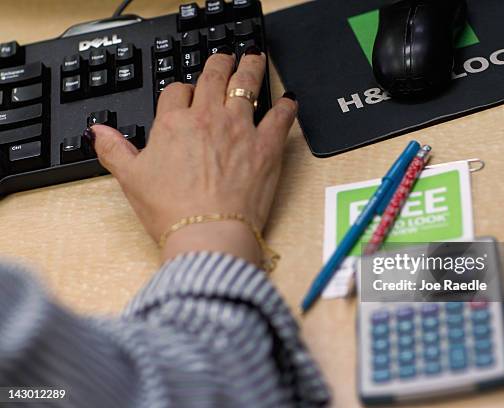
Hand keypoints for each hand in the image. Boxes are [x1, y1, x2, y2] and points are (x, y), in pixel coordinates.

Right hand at [90, 49, 296, 264]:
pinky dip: (286, 107)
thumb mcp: (131, 180)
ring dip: (250, 69)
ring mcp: (240, 130)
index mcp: (174, 124)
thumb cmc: (172, 211)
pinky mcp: (266, 147)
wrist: (208, 233)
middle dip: (218, 64)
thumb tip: (99, 132)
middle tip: (224, 59)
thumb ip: (115, 150)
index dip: (182, 90)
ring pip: (247, 86)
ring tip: (253, 60)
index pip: (177, 92)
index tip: (187, 94)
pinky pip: (281, 117)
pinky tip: (289, 101)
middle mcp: (208, 119)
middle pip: (214, 77)